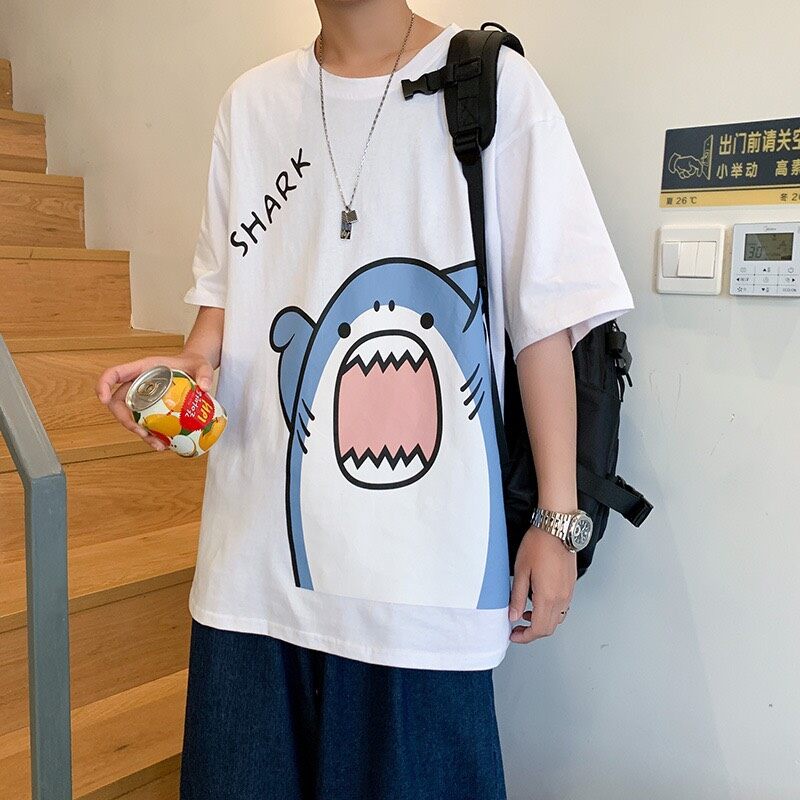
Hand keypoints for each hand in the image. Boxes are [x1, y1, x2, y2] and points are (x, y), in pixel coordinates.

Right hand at [95, 350, 214, 450]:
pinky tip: (165, 444)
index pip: (114, 374)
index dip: (103, 385)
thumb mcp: (202, 365)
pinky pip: (145, 424)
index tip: (103, 400)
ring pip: (131, 418)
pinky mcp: (152, 409)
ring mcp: (143, 398)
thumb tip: (204, 387)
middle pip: (118, 403)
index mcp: (143, 368)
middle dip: (125, 420)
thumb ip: (204, 373)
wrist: (196, 371)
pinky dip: (151, 436)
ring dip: (139, 434)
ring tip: (158, 446)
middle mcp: (138, 384)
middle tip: (141, 433)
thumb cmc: (194, 363)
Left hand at [508, 524, 576, 642]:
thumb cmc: (538, 545)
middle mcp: (561, 597)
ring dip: (541, 622)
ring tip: (525, 614)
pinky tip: (538, 602)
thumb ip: (516, 597)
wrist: (556, 529)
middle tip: (517, 628)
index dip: (525, 636)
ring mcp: (568, 592)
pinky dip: (550, 612)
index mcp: (547, 596)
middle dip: (532, 632)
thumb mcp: (520, 571)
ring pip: (557, 619)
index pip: (539, 629)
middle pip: (549, 628)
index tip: (514, 635)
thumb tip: (513, 616)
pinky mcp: (571, 585)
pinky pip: (563, 607)